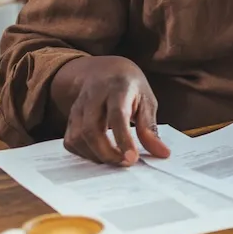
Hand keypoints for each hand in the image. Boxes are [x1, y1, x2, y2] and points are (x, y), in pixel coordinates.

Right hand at [55, 56, 169, 164]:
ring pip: (77, 137)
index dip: (123, 139)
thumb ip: (150, 128)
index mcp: (118, 88)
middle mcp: (93, 96)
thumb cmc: (130, 87)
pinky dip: (84, 154)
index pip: (117, 115)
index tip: (132, 159)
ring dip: (96, 155)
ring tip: (116, 159)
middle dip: (107, 153)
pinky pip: (71, 141)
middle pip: (91, 129)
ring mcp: (78, 107)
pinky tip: (100, 154)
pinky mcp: (70, 118)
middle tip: (126, 163)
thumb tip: (162, 154)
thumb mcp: (147, 101)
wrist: (105, 70)